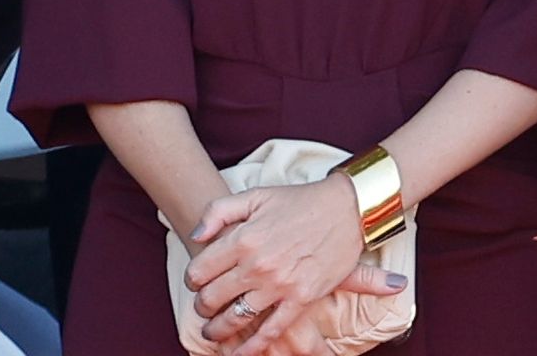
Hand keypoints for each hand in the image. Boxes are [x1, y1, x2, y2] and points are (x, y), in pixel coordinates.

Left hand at [186, 176, 405, 355]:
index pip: (199, 270)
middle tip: (203, 307)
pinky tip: (239, 353)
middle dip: (201, 307)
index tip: (195, 282)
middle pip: (212, 298)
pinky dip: (253, 347)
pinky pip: (271, 330)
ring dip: (218, 329)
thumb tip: (195, 235)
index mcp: (243, 239)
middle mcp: (257, 265)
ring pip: (235, 318)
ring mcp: (279, 285)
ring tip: (213, 331)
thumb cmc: (298, 201)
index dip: (192, 279)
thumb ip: (218, 212)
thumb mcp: (254, 196)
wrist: (344, 209)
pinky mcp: (300, 300)